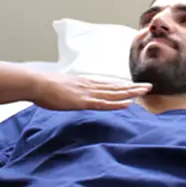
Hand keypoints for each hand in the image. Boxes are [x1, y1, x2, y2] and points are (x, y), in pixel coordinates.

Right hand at [31, 73, 151, 110]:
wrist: (37, 83)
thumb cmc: (45, 86)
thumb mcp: (62, 88)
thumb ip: (71, 92)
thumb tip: (73, 95)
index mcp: (85, 83)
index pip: (108, 84)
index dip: (123, 85)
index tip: (135, 85)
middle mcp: (90, 85)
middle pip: (116, 86)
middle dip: (133, 87)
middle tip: (149, 86)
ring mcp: (87, 93)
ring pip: (114, 93)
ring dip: (130, 92)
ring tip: (144, 91)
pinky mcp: (83, 101)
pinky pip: (103, 103)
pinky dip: (116, 103)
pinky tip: (127, 103)